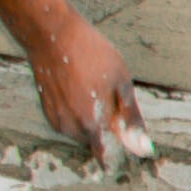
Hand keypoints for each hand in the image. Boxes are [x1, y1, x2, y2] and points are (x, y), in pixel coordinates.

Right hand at [0, 0, 151, 166]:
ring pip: (82, 130)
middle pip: (96, 140)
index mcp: (93, 124)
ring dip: (91, 119)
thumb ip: (131, 118)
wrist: (52, 35)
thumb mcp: (121, 82)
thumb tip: (143, 147)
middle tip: (110, 96)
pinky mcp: (47, 111)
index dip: (119, 152)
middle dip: (107, 127)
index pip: (107, 155)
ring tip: (92, 86)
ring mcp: (56, 120)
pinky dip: (76, 110)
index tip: (125, 146)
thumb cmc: (91, 54)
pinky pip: (68, 120)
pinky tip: (78, 86)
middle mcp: (71, 128)